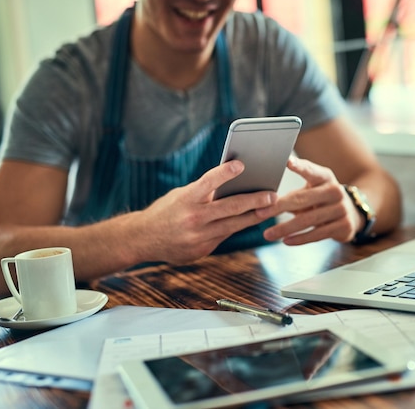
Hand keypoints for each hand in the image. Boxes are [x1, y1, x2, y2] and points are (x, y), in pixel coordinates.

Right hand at [136, 160, 275, 263]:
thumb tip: (233, 185)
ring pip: (234, 226)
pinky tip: (249, 220)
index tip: (241, 164)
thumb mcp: (180, 196)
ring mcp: (198, 237)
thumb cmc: (165, 211)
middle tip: (272, 195)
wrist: (142, 239)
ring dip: (254, 216)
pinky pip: (225, 236)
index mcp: (186, 200)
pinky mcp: (202, 250)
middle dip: (254, 201)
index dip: (225, 173)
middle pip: (230, 208)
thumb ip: (204, 193)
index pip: (208, 183)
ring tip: (269, 208)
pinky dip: (236, 227)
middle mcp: (193, 219)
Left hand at [256, 157, 361, 244]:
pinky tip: (286, 241)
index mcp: (325, 177)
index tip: (287, 161)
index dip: (299, 166)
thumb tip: (264, 202)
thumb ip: (294, 193)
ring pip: (307, 220)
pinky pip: (317, 234)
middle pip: (302, 199)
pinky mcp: (343, 226)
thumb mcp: (312, 190)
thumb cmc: (321, 200)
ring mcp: (341, 209)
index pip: (311, 170)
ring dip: (285, 228)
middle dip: (278, 207)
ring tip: (268, 234)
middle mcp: (335, 191)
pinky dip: (299, 239)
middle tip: (260, 213)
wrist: (351, 214)